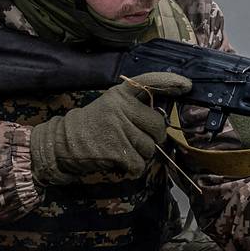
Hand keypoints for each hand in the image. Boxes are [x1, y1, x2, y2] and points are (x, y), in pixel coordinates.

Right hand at [29, 72, 191, 184]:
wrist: (62, 144)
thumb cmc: (91, 127)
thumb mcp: (110, 108)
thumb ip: (134, 110)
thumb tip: (162, 123)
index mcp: (120, 94)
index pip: (148, 82)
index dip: (170, 83)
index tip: (187, 85)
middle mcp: (121, 108)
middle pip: (158, 125)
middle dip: (152, 137)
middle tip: (135, 140)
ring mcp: (119, 128)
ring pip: (150, 148)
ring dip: (140, 155)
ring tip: (121, 149)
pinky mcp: (117, 150)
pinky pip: (139, 164)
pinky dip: (133, 168)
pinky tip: (118, 162)